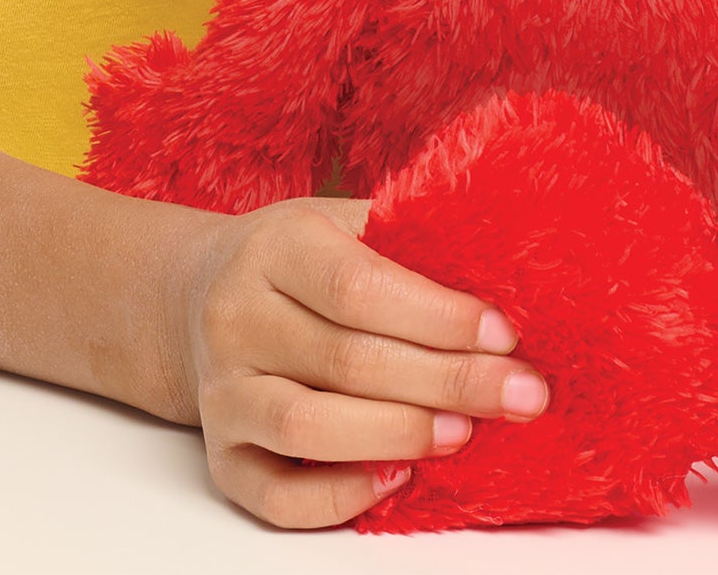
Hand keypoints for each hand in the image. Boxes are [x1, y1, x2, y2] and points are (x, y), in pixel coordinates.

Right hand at [164, 196, 548, 527]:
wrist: (195, 292)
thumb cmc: (301, 256)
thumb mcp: (343, 219)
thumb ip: (408, 242)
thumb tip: (505, 277)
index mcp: (277, 246)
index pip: (359, 288)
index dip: (438, 316)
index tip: (505, 334)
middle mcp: (237, 316)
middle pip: (347, 360)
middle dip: (447, 381)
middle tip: (521, 395)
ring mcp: (221, 389)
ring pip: (307, 427)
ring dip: (398, 434)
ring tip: (465, 432)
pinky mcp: (218, 453)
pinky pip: (273, 495)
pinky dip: (338, 497)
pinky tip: (398, 479)